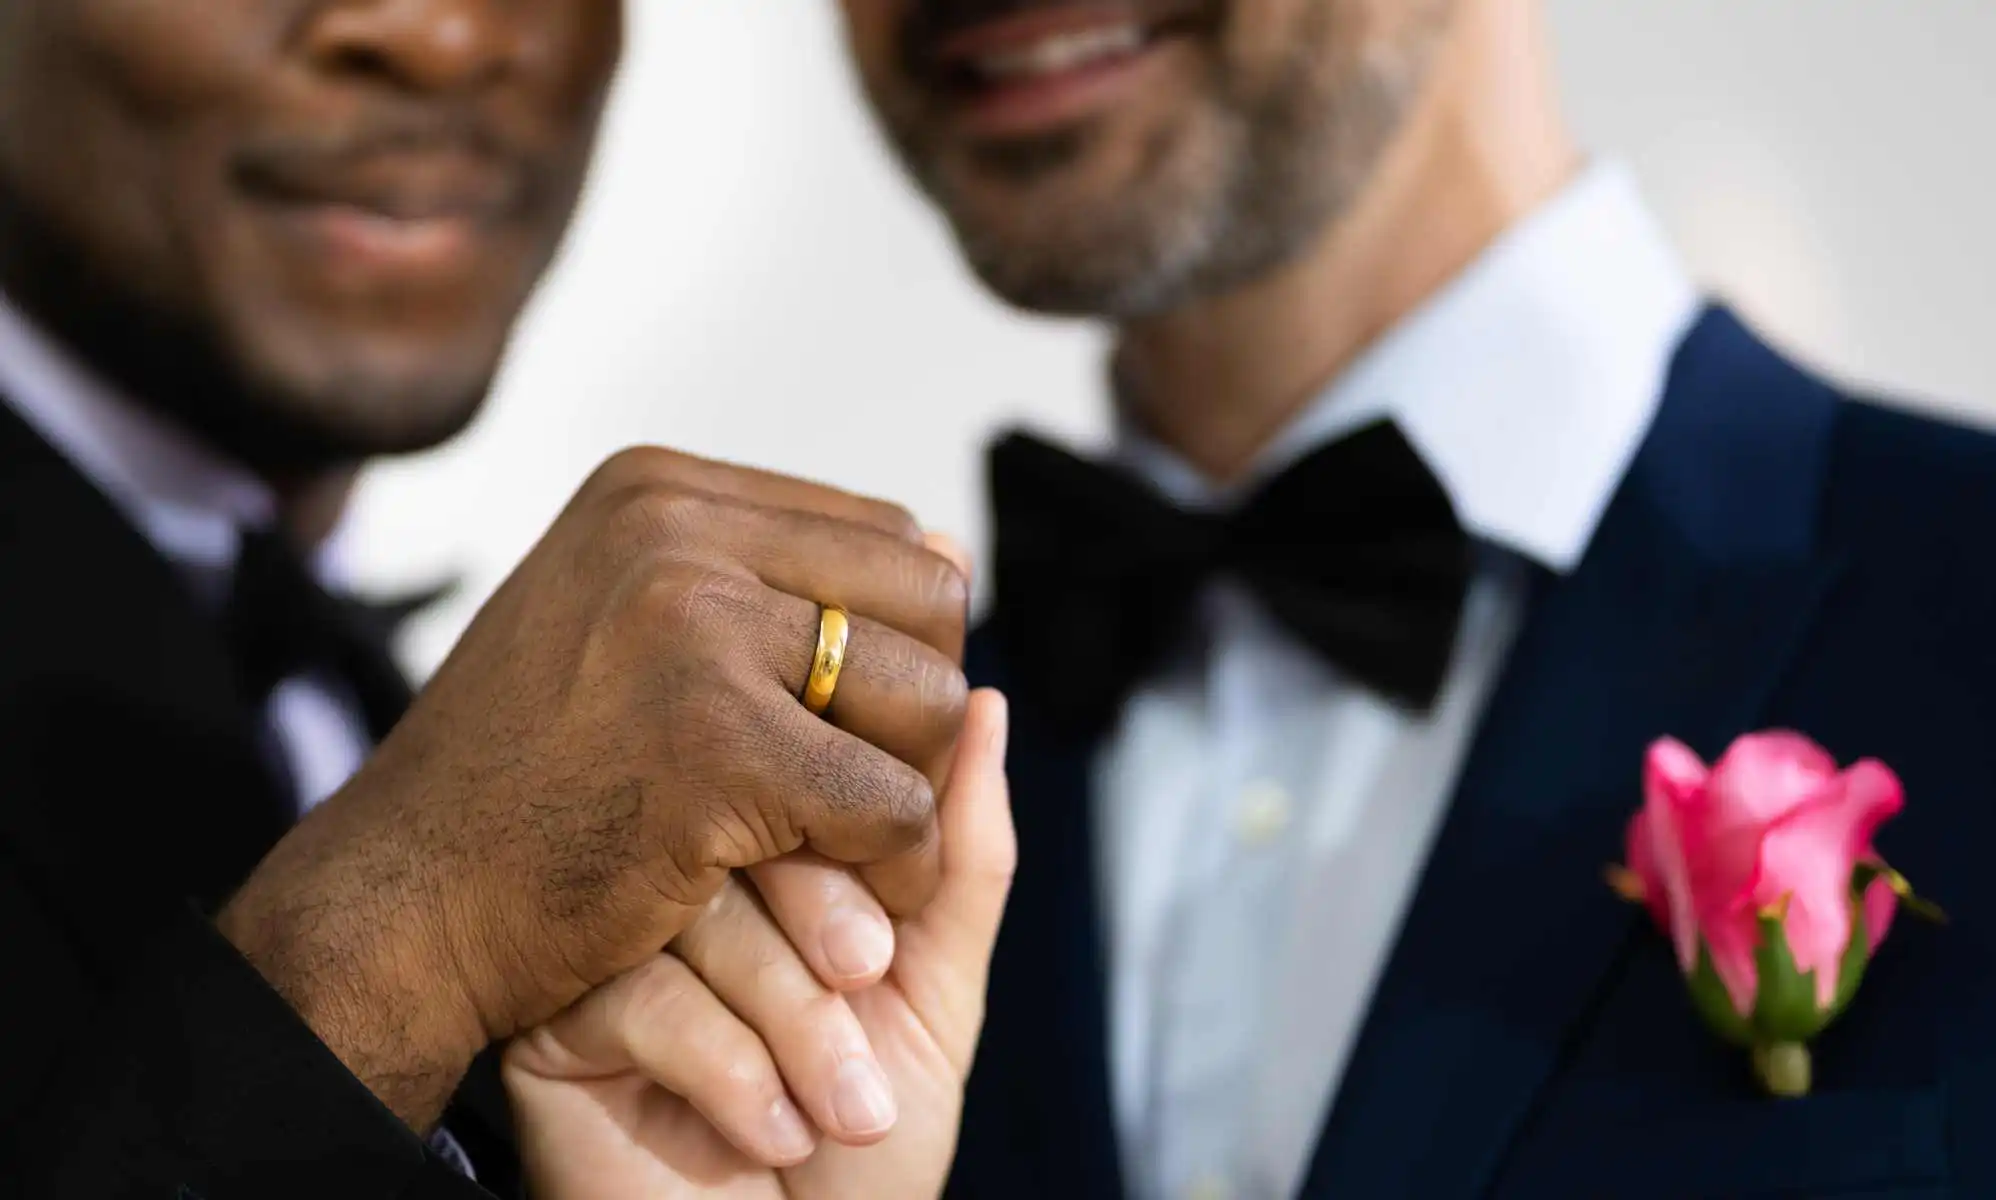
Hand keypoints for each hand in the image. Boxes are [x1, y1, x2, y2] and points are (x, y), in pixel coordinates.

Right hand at [216, 450, 970, 1125]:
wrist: (403, 901)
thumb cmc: (523, 776)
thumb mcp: (625, 624)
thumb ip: (765, 578)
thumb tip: (954, 543)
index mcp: (660, 490)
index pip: (885, 535)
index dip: (897, 640)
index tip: (849, 721)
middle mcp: (677, 533)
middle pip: (929, 600)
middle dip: (920, 705)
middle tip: (869, 784)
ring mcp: (692, 633)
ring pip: (930, 699)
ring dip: (915, 788)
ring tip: (857, 842)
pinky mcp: (718, 749)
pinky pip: (897, 806)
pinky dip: (899, 867)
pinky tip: (857, 896)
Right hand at [505, 689, 1015, 1199]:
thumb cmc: (867, 1149)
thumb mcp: (940, 989)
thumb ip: (961, 853)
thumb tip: (985, 704)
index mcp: (770, 860)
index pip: (808, 779)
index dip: (868, 848)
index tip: (899, 947)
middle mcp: (683, 885)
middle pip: (741, 829)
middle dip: (827, 929)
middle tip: (872, 1000)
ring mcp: (613, 945)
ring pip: (693, 910)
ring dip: (791, 1021)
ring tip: (840, 1108)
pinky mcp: (554, 1018)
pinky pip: (636, 991)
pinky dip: (725, 1069)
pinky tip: (768, 1130)